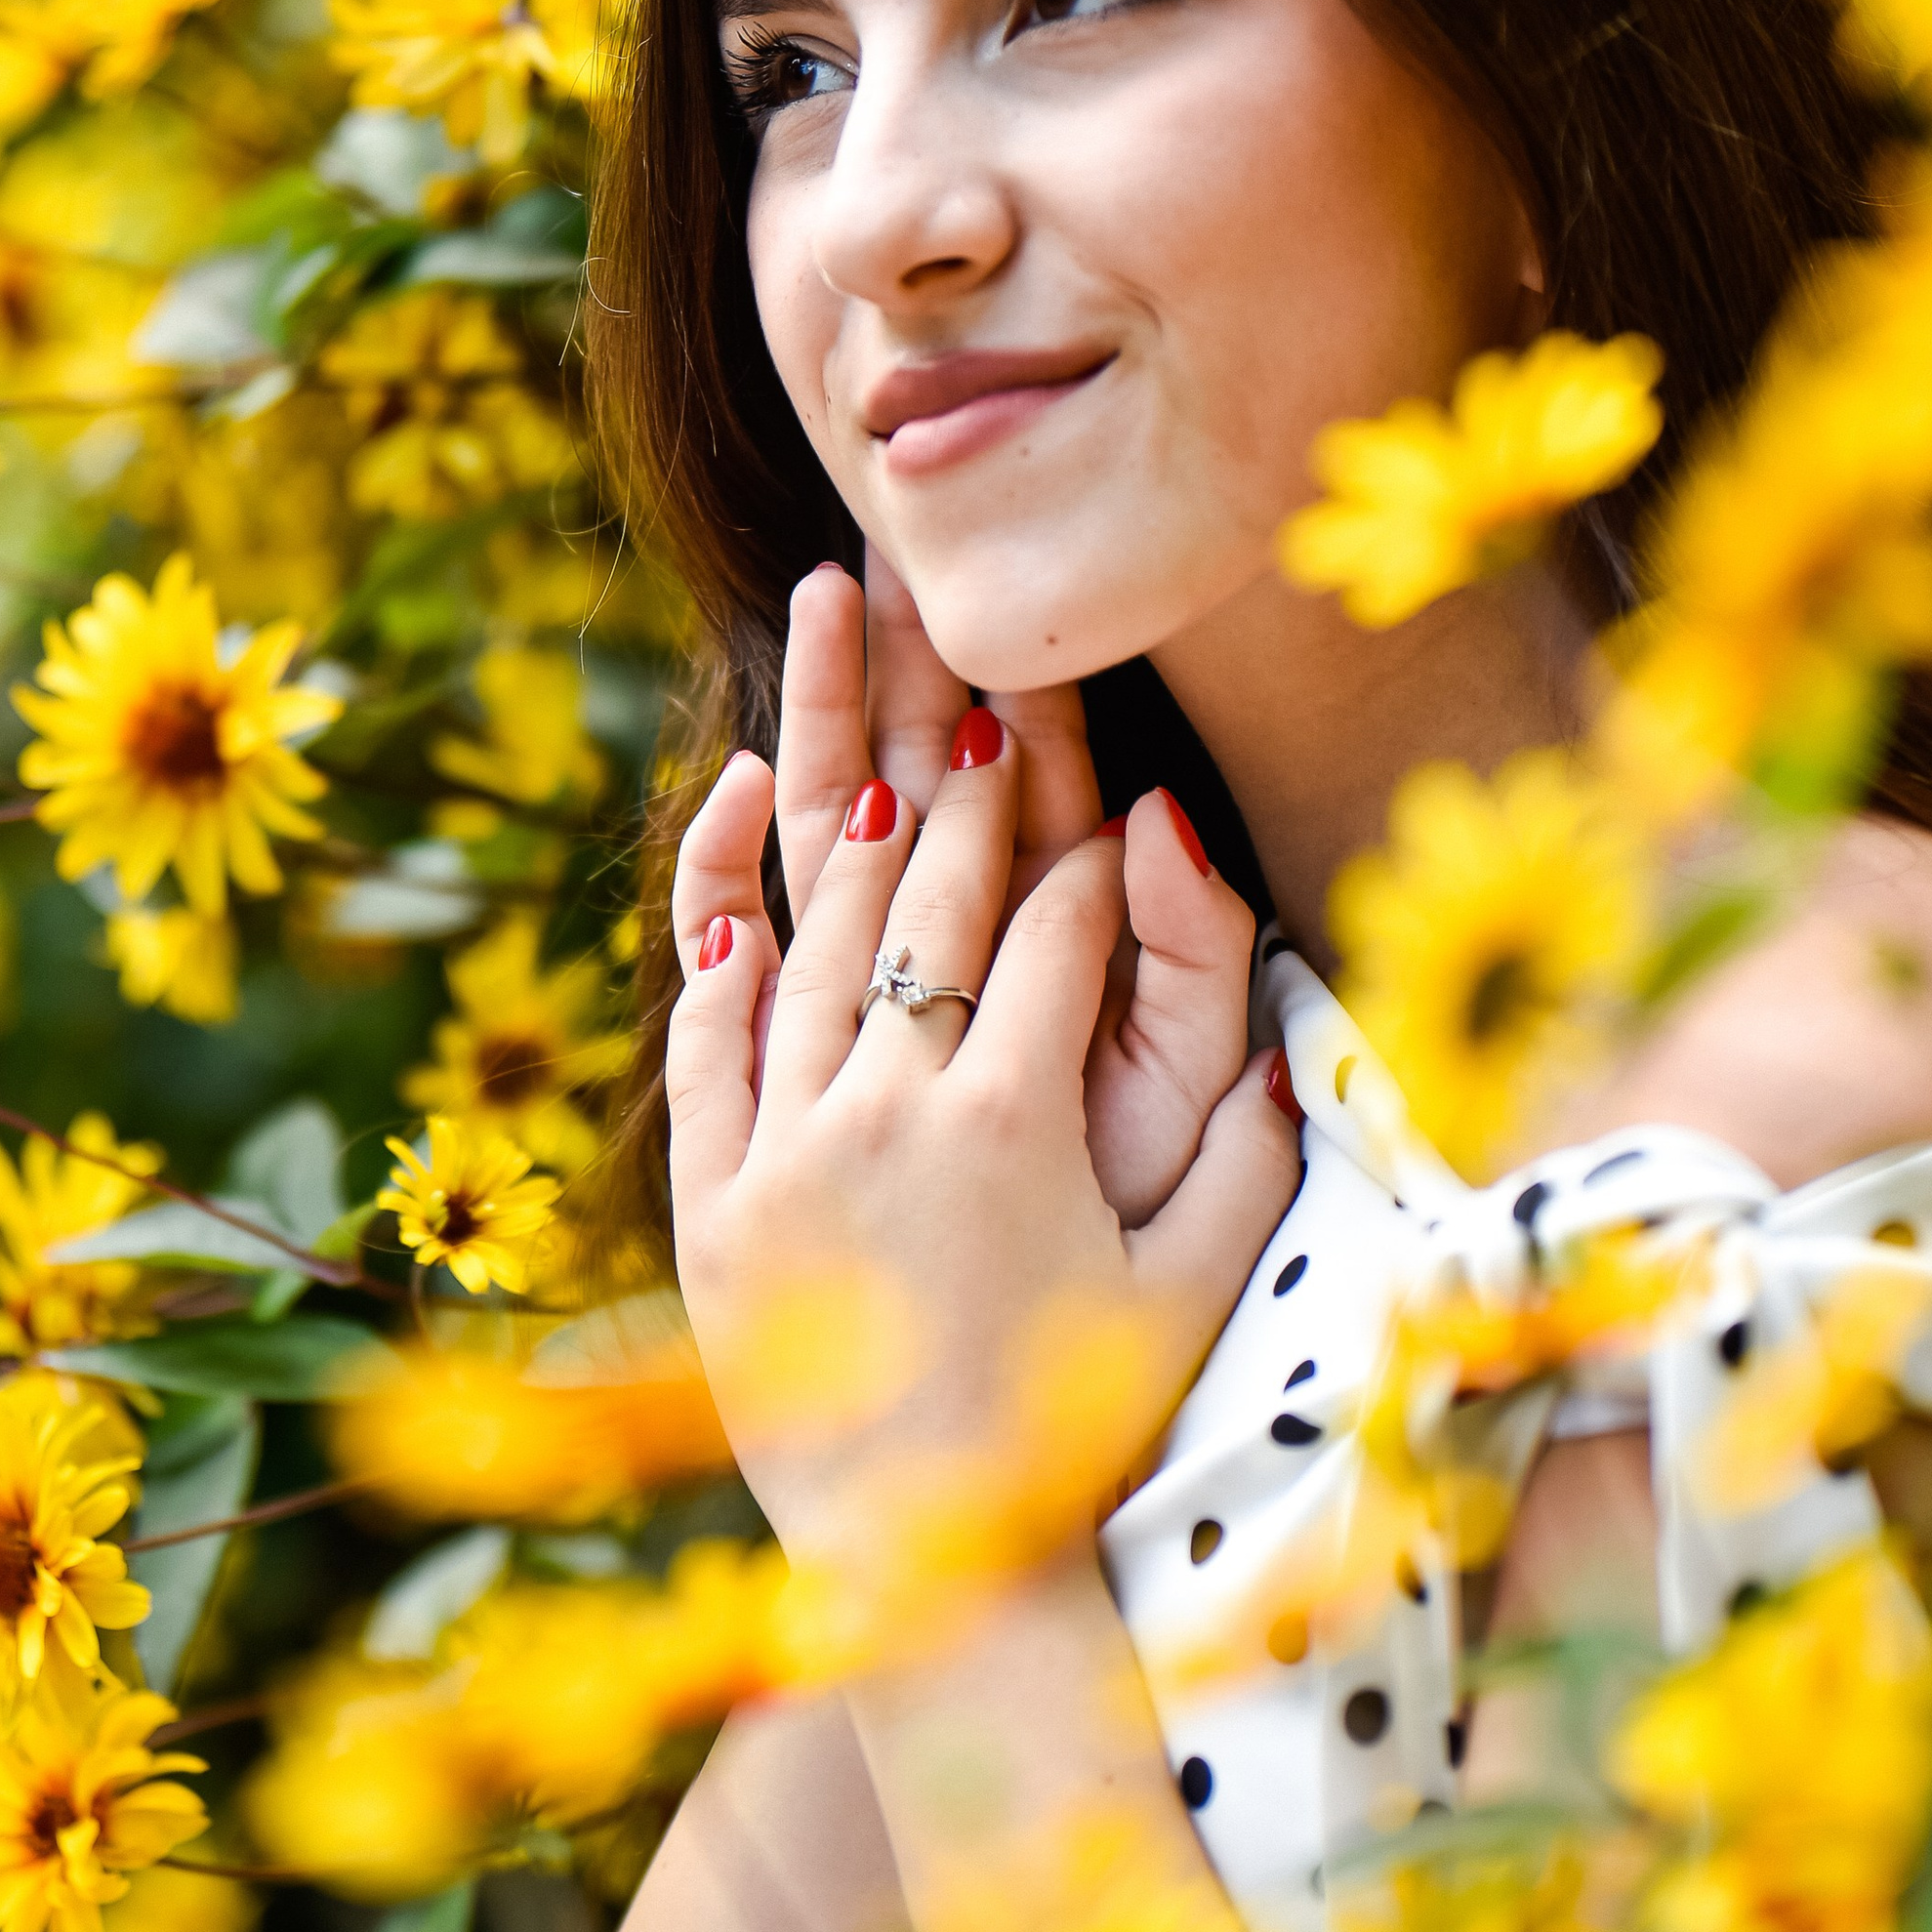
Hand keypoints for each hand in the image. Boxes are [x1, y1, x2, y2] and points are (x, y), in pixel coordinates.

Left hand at [663, 692, 1298, 1580]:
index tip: (1108, 800)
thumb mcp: (1191, 1290)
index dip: (1090, 857)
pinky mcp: (708, 1208)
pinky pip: (704, 1046)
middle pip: (931, 907)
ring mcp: (783, 1153)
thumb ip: (1248, 1156)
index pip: (1056, 931)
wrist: (932, 1575)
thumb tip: (1289, 1048)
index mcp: (1017, 1123)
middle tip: (983, 712)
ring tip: (880, 764)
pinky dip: (720, 954)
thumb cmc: (1080, 1432)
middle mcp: (888, 1114)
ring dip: (853, 844)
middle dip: (970, 795)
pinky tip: (739, 883)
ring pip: (817, 953)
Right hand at [768, 556, 1265, 1226]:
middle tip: (891, 528)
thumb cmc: (1126, 1250)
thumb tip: (1143, 811)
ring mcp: (888, 1012)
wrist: (1039, 1402)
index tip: (1012, 576)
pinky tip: (744, 776)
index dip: (1042, 684)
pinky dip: (740, 865)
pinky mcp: (815, 1068)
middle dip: (928, 662)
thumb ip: (1192, 954)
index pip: (1058, 789)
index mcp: (1078, 961)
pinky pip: (770, 939)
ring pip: (856, 831)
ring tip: (826, 592)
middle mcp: (979, 972)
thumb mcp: (1186, 1090)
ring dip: (840, 710)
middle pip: (949, 784)